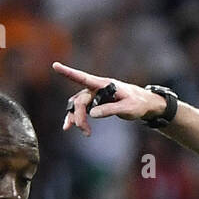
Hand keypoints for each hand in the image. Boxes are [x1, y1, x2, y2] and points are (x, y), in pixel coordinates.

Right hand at [53, 61, 169, 135]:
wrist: (143, 104)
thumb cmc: (137, 103)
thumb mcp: (127, 108)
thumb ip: (110, 110)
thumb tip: (92, 114)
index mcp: (104, 85)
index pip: (83, 78)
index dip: (68, 73)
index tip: (55, 66)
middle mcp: (97, 88)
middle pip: (80, 100)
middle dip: (79, 116)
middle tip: (86, 132)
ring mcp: (95, 95)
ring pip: (78, 106)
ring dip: (77, 119)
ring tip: (85, 132)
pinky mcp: (95, 102)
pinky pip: (81, 109)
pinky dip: (76, 118)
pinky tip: (69, 126)